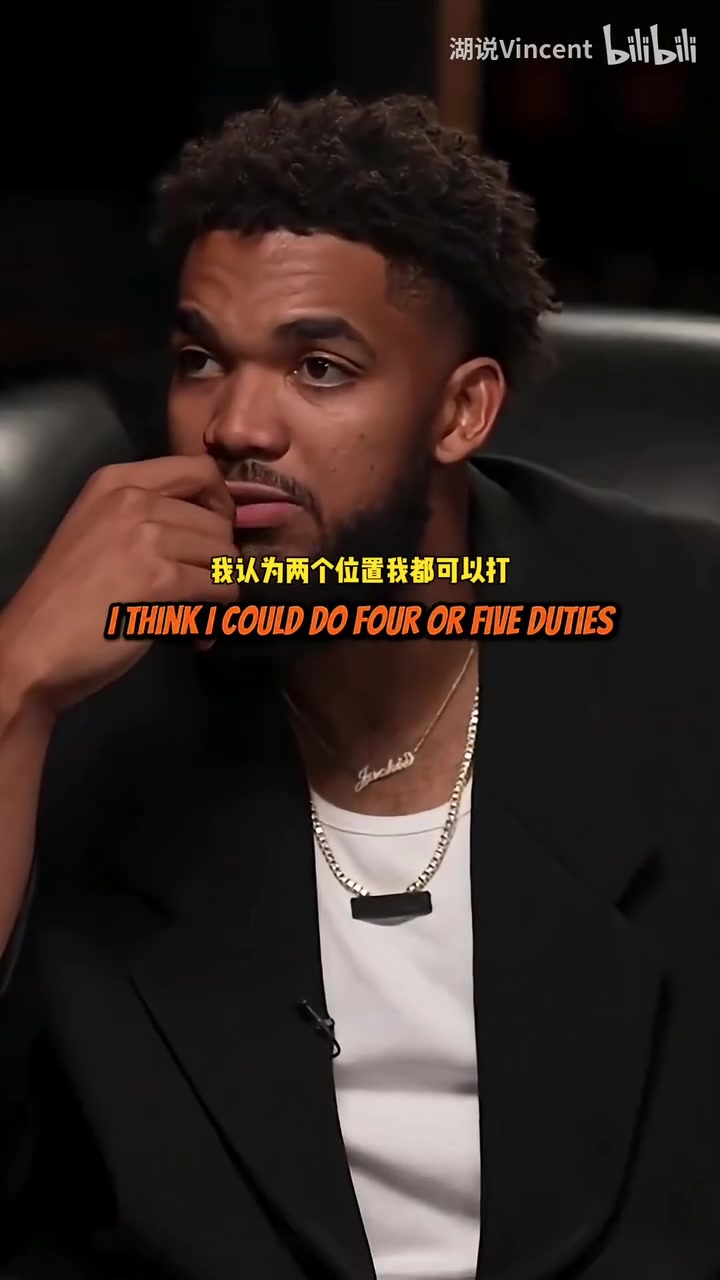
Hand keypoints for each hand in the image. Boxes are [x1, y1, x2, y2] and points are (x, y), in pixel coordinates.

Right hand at [0, 455, 237, 715]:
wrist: (34, 645)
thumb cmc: (67, 595)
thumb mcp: (101, 530)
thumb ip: (149, 515)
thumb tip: (218, 526)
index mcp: (118, 481)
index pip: (200, 470)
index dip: (221, 504)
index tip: (215, 535)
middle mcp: (133, 499)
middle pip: (217, 519)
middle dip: (220, 558)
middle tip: (204, 587)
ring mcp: (147, 536)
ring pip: (224, 554)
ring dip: (220, 585)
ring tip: (199, 607)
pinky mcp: (159, 579)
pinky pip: (219, 586)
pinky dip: (218, 608)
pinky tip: (197, 626)